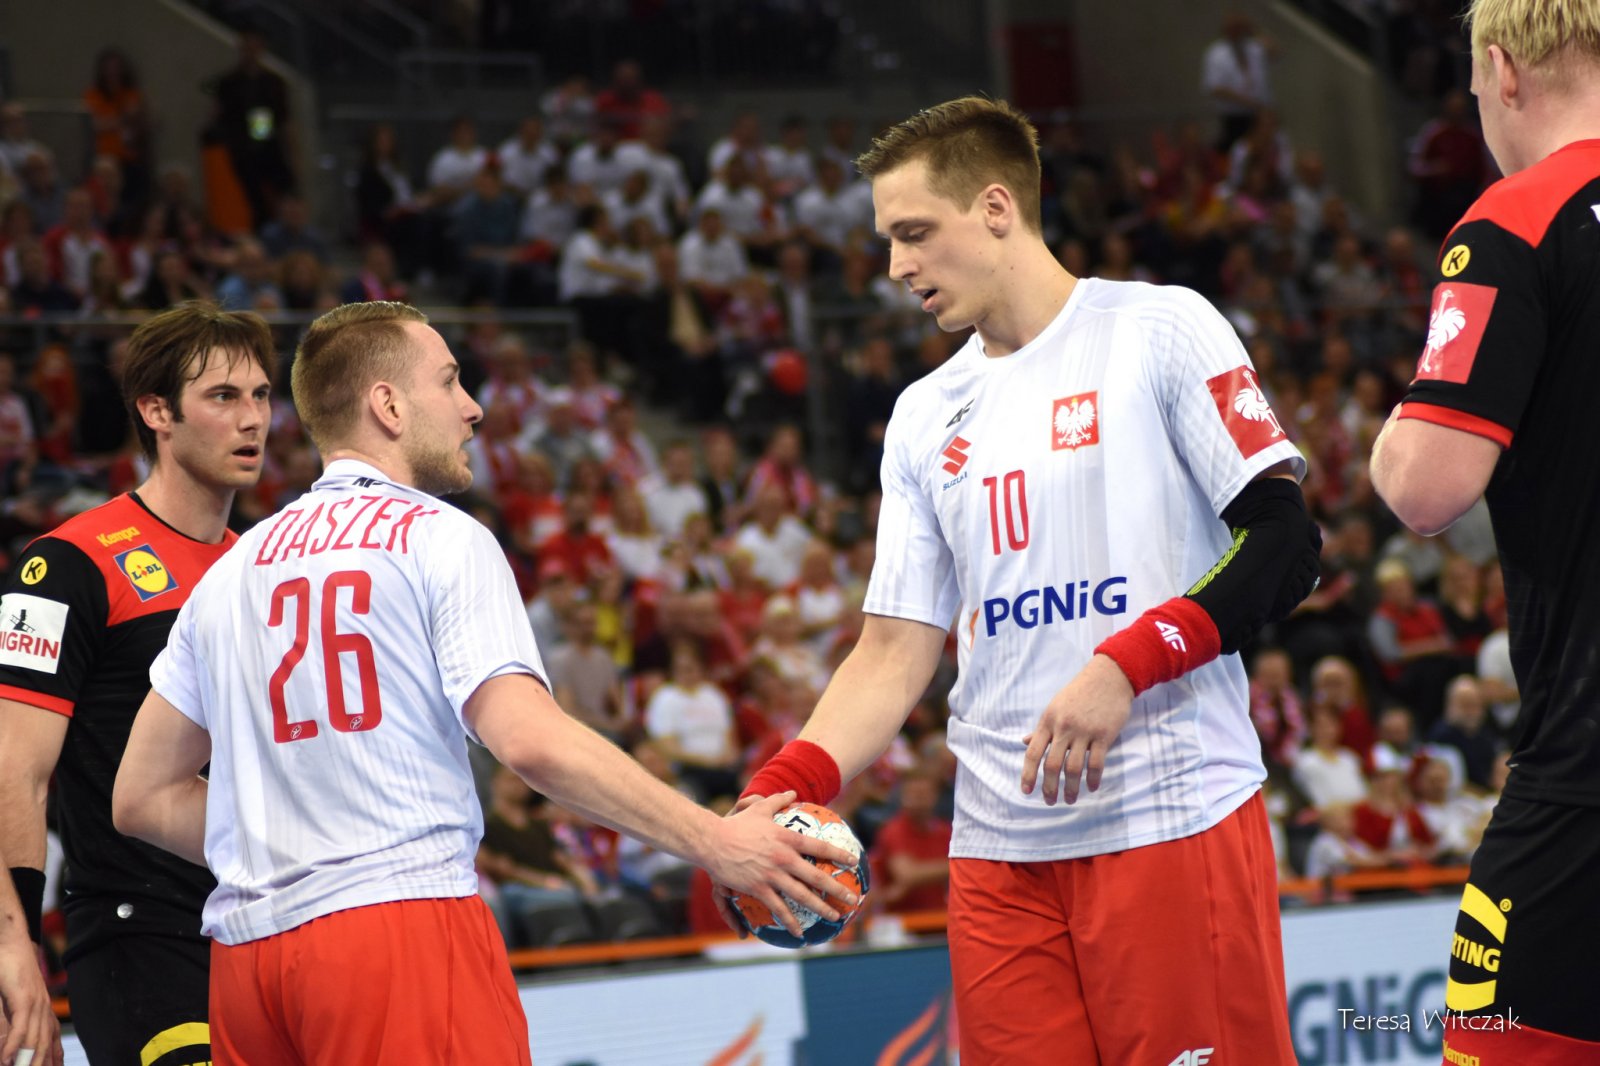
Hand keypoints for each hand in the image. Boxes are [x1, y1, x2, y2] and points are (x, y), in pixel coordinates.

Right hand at [0, 938, 60, 1065]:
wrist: (11, 942)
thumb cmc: (11, 969)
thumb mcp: (15, 998)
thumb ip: (15, 1019)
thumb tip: (14, 1041)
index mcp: (43, 1008)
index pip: (51, 1039)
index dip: (54, 1058)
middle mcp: (43, 1008)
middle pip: (44, 1044)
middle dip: (41, 1063)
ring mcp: (35, 1003)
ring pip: (34, 1039)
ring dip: (27, 1061)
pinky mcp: (23, 998)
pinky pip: (20, 1026)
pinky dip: (14, 1045)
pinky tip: (8, 1060)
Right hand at [703, 791, 859, 938]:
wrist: (712, 841)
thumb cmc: (735, 824)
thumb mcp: (759, 808)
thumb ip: (778, 800)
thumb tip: (792, 791)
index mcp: (787, 838)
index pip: (819, 847)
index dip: (838, 854)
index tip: (853, 862)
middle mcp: (784, 858)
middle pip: (817, 877)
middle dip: (837, 889)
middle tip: (853, 898)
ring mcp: (772, 875)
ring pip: (802, 896)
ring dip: (821, 908)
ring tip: (834, 917)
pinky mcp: (759, 888)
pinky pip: (778, 908)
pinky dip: (790, 921)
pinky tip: (800, 932)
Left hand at [1021, 654, 1133, 804]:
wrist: (1108, 677)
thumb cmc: (1079, 692)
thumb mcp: (1054, 706)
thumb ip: (1041, 728)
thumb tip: (1024, 743)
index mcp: (1048, 721)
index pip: (1033, 753)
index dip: (1028, 774)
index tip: (1026, 791)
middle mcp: (1063, 728)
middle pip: (1052, 764)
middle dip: (1049, 787)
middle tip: (1050, 801)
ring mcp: (1084, 732)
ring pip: (1073, 768)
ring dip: (1071, 788)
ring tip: (1070, 799)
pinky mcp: (1104, 735)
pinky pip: (1096, 763)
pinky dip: (1093, 778)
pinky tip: (1092, 787)